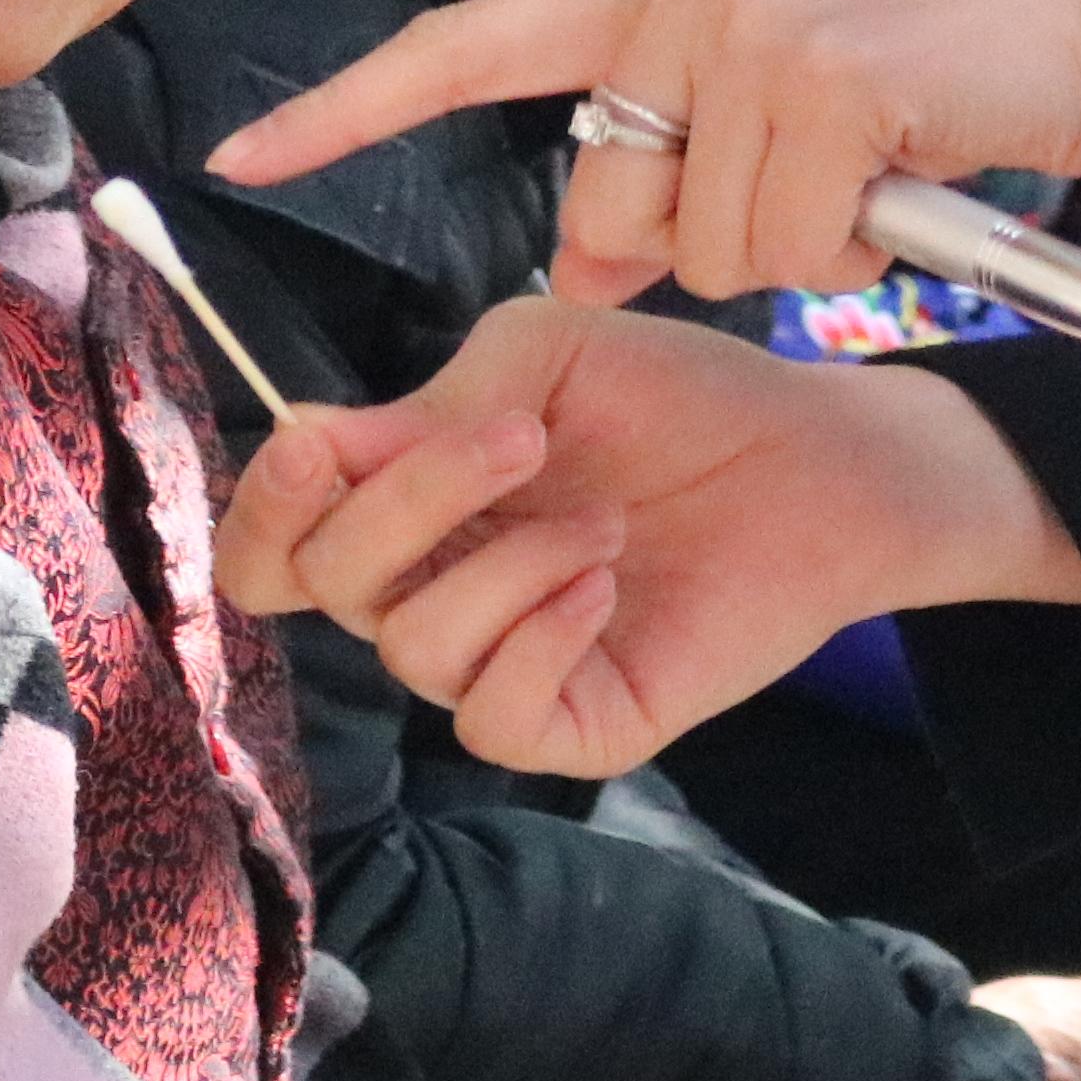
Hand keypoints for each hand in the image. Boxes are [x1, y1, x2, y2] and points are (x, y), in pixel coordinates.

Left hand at [212, 0, 1080, 308]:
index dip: (347, 109)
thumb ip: (670, 157)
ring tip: (872, 163)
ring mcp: (744, 28)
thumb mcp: (774, 92)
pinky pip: (784, 249)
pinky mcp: (821, 82)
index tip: (237, 155)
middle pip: (608, 215)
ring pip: (704, 252)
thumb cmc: (933, 60)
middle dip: (701, 246)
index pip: (461, 47)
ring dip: (796, 247)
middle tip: (815, 179)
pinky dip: (853, 247)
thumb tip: (589, 266)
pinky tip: (907, 170)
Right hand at [213, 300, 1080, 773]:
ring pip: (413, 646)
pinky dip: (539, 641)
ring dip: (507, 563)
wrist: (816, 459)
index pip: (274, 546)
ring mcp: (501, 664)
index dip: (264, 507)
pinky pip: (492, 718)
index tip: (318, 446)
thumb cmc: (680, 397)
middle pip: (324, 586)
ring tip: (606, 521)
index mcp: (409, 508)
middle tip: (524, 435)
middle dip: (409, 502)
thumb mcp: (543, 356)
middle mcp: (435, 591)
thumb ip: (427, 404)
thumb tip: (313, 446)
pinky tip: (603, 586)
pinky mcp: (575, 724)